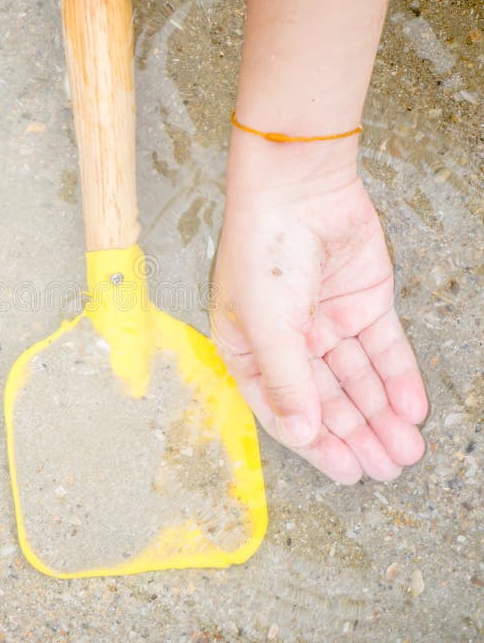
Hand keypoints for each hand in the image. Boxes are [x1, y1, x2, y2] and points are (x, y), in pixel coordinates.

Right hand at [210, 137, 427, 483]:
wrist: (298, 189)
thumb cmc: (262, 252)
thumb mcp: (266, 325)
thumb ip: (287, 380)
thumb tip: (303, 432)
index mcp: (250, 348)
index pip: (283, 406)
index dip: (313, 441)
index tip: (343, 471)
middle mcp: (289, 340)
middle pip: (326, 398)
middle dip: (356, 434)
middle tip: (385, 468)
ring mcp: (328, 321)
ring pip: (359, 379)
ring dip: (381, 414)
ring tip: (405, 448)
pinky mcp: (363, 302)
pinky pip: (384, 349)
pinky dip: (398, 377)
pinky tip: (411, 407)